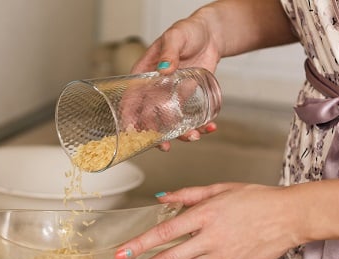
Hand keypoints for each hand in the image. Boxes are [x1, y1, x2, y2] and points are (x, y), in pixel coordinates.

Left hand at [115, 183, 296, 258]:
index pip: (163, 233)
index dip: (139, 245)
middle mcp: (211, 238)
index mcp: (206, 215)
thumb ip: (187, 195)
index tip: (122, 253)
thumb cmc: (258, 200)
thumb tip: (162, 198)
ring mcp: (222, 257)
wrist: (291, 216)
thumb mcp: (220, 188)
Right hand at [131, 13, 221, 150]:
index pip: (130, 100)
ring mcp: (170, 97)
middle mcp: (154, 91)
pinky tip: (209, 127)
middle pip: (148, 118)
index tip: (132, 132)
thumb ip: (169, 52)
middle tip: (165, 146)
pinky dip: (199, 125)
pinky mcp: (187, 100)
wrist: (210, 35)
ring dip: (179, 134)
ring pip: (169, 122)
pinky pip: (189, 117)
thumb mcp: (175, 37)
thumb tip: (164, 69)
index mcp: (144, 76)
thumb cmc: (187, 31)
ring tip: (194, 136)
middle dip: (156, 135)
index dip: (128, 118)